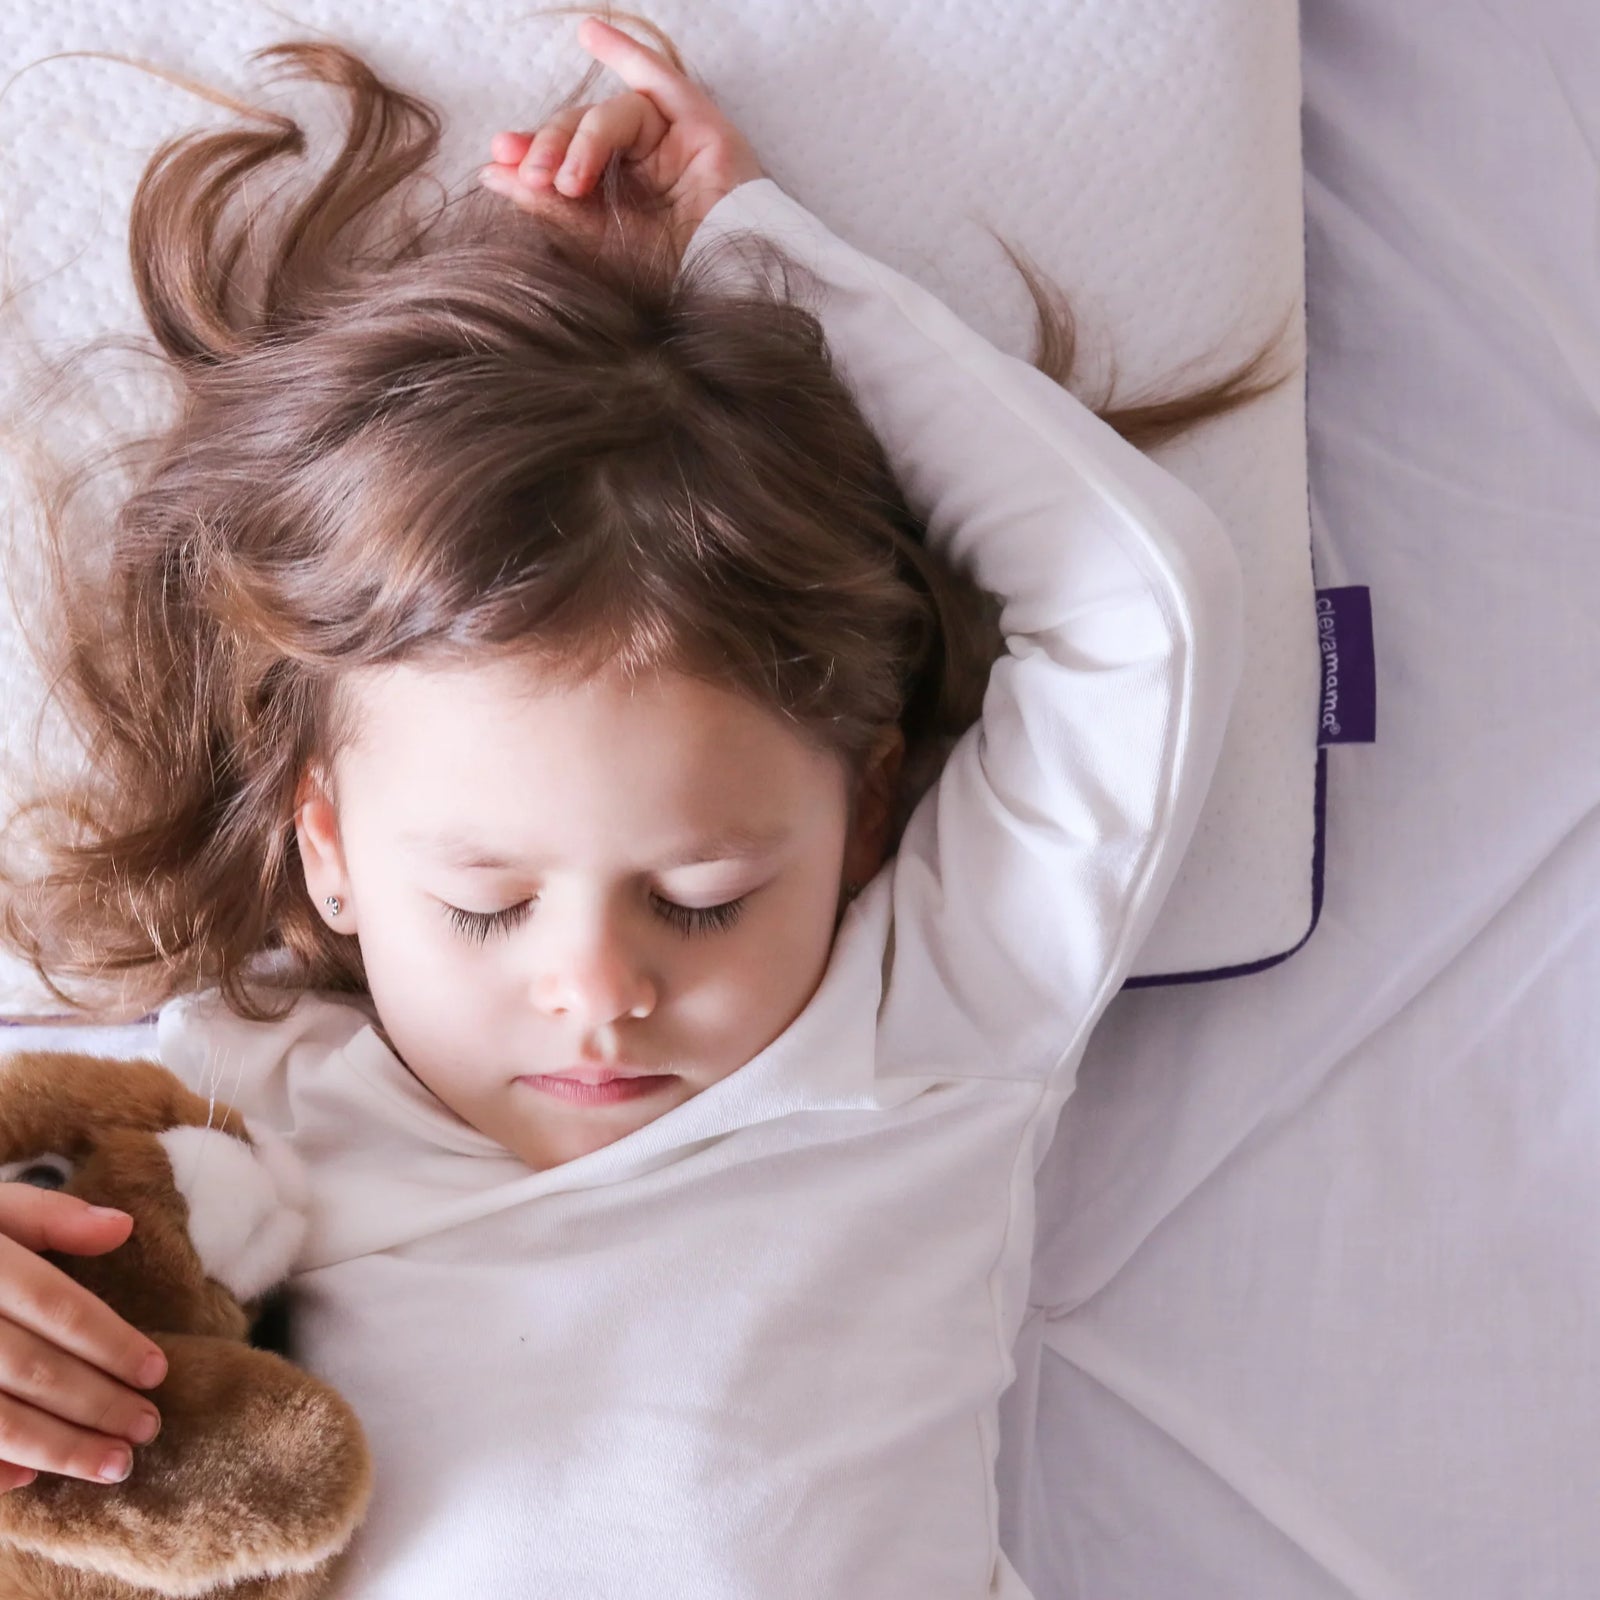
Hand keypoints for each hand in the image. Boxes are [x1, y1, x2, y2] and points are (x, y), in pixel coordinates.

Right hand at [0, 1186, 167, 1490]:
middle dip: (96, 1404)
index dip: (109, 1340)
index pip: (55, 1306)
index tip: (157, 1371)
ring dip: (56, 1447)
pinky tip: (27, 1477)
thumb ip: (50, 1216)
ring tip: (112, 1464)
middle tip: (147, 1428)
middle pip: (32, 1369)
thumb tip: (122, 1227)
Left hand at [478, 14, 765, 264]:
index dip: (531, 153)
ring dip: (584, 139)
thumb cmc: (666, 271)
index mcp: (614, 195)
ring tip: (568, 180)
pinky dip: (625, 52)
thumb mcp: (593, 239)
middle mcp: (639, 165)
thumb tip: (490, 172)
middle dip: (550, 145)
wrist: (722, 279)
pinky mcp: (700, 125)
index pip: (564, 158)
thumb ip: (546, 204)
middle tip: (530, 173)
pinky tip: (591, 33)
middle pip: (582, 129)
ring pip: (614, 114)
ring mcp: (670, 142)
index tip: (498, 159)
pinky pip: (658, 78)